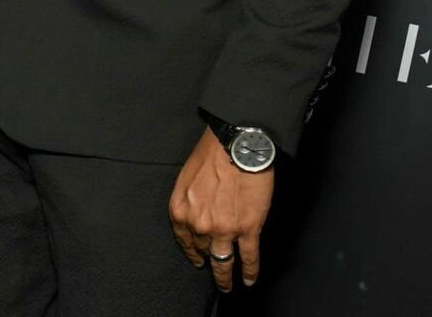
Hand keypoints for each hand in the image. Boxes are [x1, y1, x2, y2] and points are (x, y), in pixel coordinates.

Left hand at [169, 126, 272, 291]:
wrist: (235, 145)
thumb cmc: (211, 155)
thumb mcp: (186, 178)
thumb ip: (189, 200)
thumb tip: (196, 213)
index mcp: (181, 210)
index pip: (184, 240)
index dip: (191, 252)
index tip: (197, 260)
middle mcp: (199, 224)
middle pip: (203, 250)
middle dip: (208, 260)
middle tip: (214, 272)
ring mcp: (224, 230)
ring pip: (223, 261)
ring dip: (225, 277)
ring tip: (227, 286)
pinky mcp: (248, 229)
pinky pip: (249, 257)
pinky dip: (250, 271)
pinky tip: (249, 280)